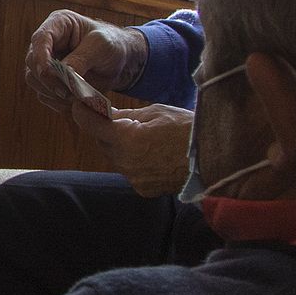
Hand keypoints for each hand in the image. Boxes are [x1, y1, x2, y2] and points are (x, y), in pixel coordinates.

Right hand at [22, 9, 145, 109]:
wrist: (121, 62)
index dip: (40, 56)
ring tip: (74, 97)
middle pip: (32, 62)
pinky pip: (44, 94)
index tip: (47, 72)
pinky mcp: (49, 81)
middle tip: (68, 91)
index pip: (40, 39)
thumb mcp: (101, 46)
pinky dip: (56, 101)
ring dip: (52, 92)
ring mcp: (46, 62)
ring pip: (34, 80)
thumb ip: (81, 59)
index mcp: (58, 24)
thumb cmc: (112, 45)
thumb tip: (62, 74)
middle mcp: (47, 43)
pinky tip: (74, 103)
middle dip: (48, 79)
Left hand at [72, 102, 191, 197]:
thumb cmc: (189, 129)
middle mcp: (125, 162)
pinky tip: (155, 155)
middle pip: (104, 143)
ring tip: (146, 138)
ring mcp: (134, 178)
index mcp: (126, 139)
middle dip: (108, 131)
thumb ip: (125, 115)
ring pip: (117, 158)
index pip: (90, 124)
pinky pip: (131, 171)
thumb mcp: (156, 113)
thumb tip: (105, 113)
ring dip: (122, 147)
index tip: (80, 105)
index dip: (83, 112)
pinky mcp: (143, 189)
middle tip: (124, 120)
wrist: (216, 159)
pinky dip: (136, 162)